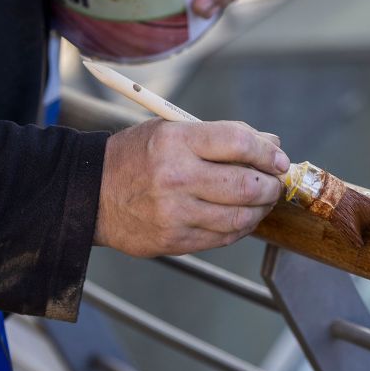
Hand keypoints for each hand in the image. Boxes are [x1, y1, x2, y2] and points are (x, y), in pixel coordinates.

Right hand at [94, 119, 288, 256]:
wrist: (90, 194)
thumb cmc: (135, 157)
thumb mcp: (171, 131)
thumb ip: (221, 136)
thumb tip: (271, 144)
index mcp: (175, 141)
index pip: (239, 142)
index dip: (268, 151)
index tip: (278, 158)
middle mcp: (176, 177)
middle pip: (246, 184)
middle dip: (271, 184)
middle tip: (275, 182)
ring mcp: (175, 213)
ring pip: (240, 216)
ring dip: (261, 208)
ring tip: (263, 199)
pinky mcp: (174, 240)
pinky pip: (223, 237)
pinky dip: (241, 227)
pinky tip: (243, 216)